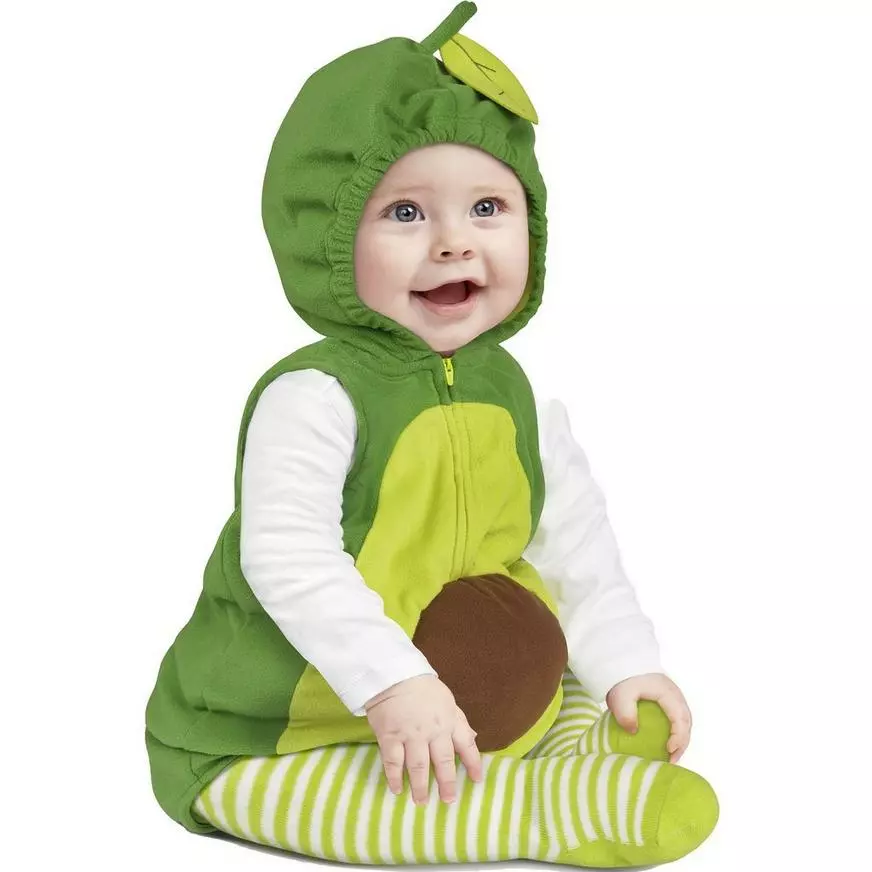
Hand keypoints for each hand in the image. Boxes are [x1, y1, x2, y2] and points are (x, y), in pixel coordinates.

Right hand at [364, 674, 482, 804]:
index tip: (476, 780)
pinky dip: (395, 778)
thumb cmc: (422, 687)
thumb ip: (458, 721)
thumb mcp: (446, 700)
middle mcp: (433, 730)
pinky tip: (397, 790)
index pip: (466, 744)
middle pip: (443, 761)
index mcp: (450, 719)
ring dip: (420, 787)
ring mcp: (411, 734)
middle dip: (447, 783)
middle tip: (449, 801)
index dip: (473, 764)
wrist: (393, 674)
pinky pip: (393, 762)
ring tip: (421, 801)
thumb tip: (472, 739)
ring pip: (418, 766)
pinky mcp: (390, 736)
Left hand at [605, 672, 691, 763]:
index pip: (680, 718)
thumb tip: (633, 731)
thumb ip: (626, 712)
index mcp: (668, 693)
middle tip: (671, 760)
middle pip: (686, 722)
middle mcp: (676, 695)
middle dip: (681, 743)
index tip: (669, 750)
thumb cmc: (624, 679)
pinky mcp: (669, 701)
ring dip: (680, 740)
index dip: (678, 736)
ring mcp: (674, 698)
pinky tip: (666, 745)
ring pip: (684, 722)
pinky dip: (676, 734)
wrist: (624, 665)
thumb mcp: (621, 695)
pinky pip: (678, 719)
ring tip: (670, 757)